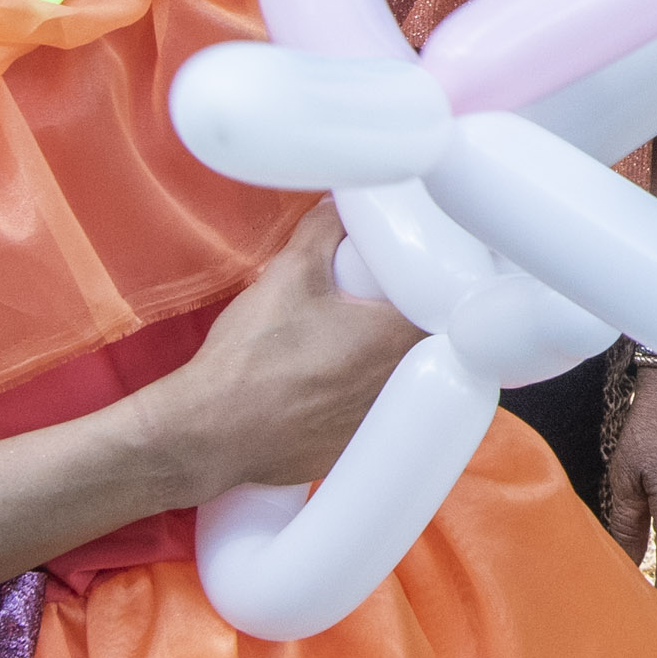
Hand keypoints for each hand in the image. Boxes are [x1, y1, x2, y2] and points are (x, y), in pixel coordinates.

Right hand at [149, 208, 423, 496]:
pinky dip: (356, 397)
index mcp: (395, 341)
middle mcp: (399, 387)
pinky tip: (326, 385)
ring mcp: (376, 424)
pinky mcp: (351, 448)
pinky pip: (369, 416)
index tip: (416, 279)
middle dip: (408, 323)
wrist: (209, 432)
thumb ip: (322, 233)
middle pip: (427, 347)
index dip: (437, 288)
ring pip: (399, 384)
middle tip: (379, 305)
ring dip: (384, 363)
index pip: (446, 307)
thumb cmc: (252, 357)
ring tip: (348, 344)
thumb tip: (337, 209)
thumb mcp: (288, 276)